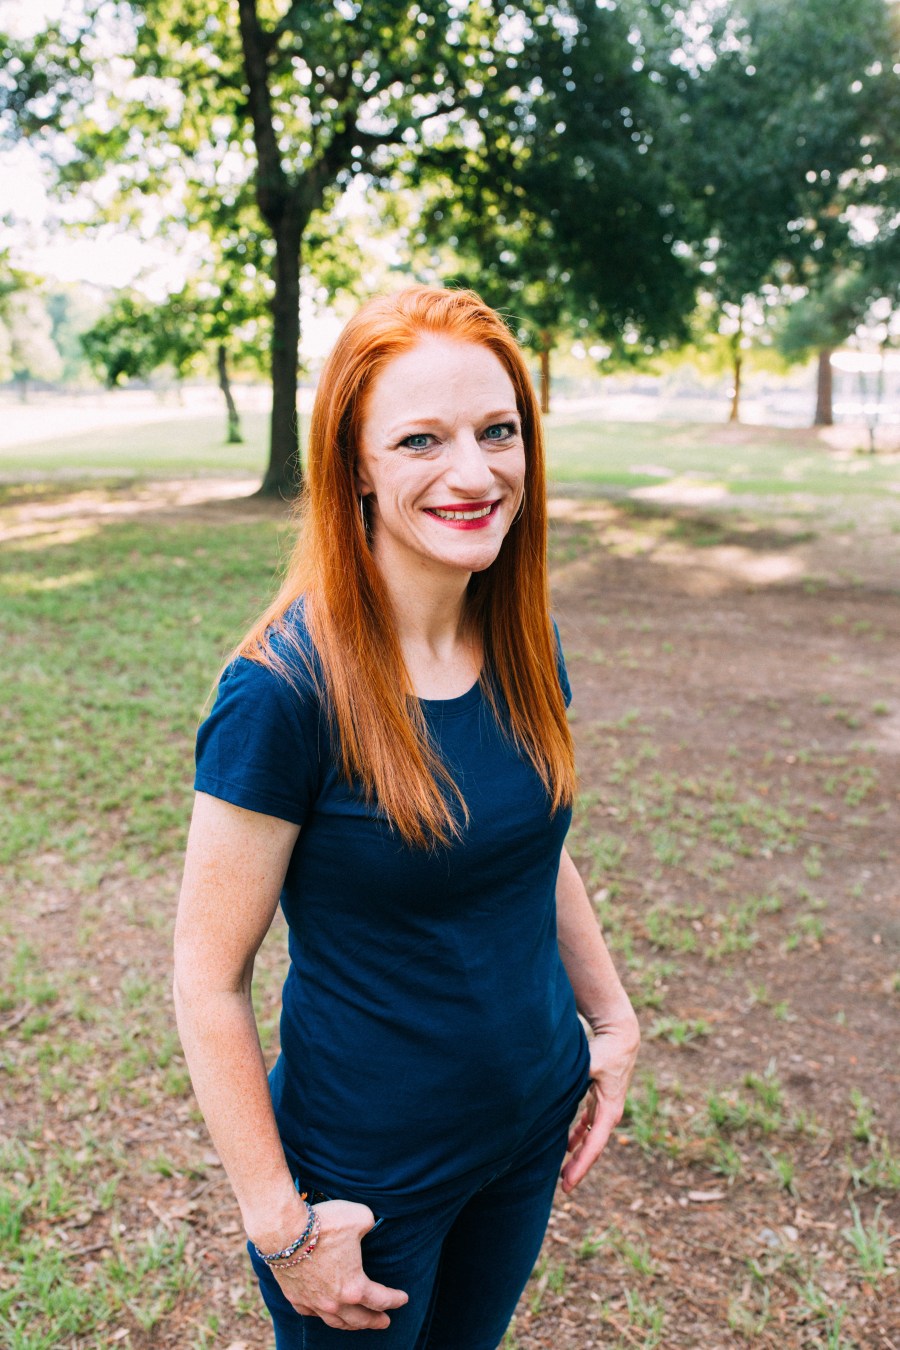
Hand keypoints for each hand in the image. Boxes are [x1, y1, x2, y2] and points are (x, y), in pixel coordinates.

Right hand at [270, 1200, 407, 1329]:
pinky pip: (312, 1313)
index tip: (403, 1298)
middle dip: (374, 1321)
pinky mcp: (295, 1296)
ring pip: (335, 1321)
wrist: (284, 1231)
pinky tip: (325, 1312)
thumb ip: (369, 1224)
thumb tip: (368, 1225)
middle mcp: (334, 1301)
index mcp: (354, 1287)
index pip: (380, 1299)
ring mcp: (313, 1302)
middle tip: (385, 1322)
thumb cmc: (324, 1224)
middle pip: (359, 1319)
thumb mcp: (360, 1217)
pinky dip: (322, 1315)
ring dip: (350, 1324)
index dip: (395, 1300)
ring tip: (358, 1323)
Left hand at [560, 1008, 639, 1193]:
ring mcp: (606, 1107)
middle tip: (563, 1187)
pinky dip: (580, 1136)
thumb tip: (554, 1089)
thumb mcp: (590, 1065)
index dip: (581, 1165)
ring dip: (579, 1153)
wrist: (621, 1034)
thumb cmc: (606, 1049)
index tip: (568, 1183)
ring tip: (563, 1173)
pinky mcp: (601, 1099)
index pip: (594, 1145)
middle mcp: (610, 1113)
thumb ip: (575, 1078)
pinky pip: (590, 1124)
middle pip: (593, 1147)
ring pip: (592, 1138)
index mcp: (610, 1109)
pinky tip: (568, 1145)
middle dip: (579, 1166)